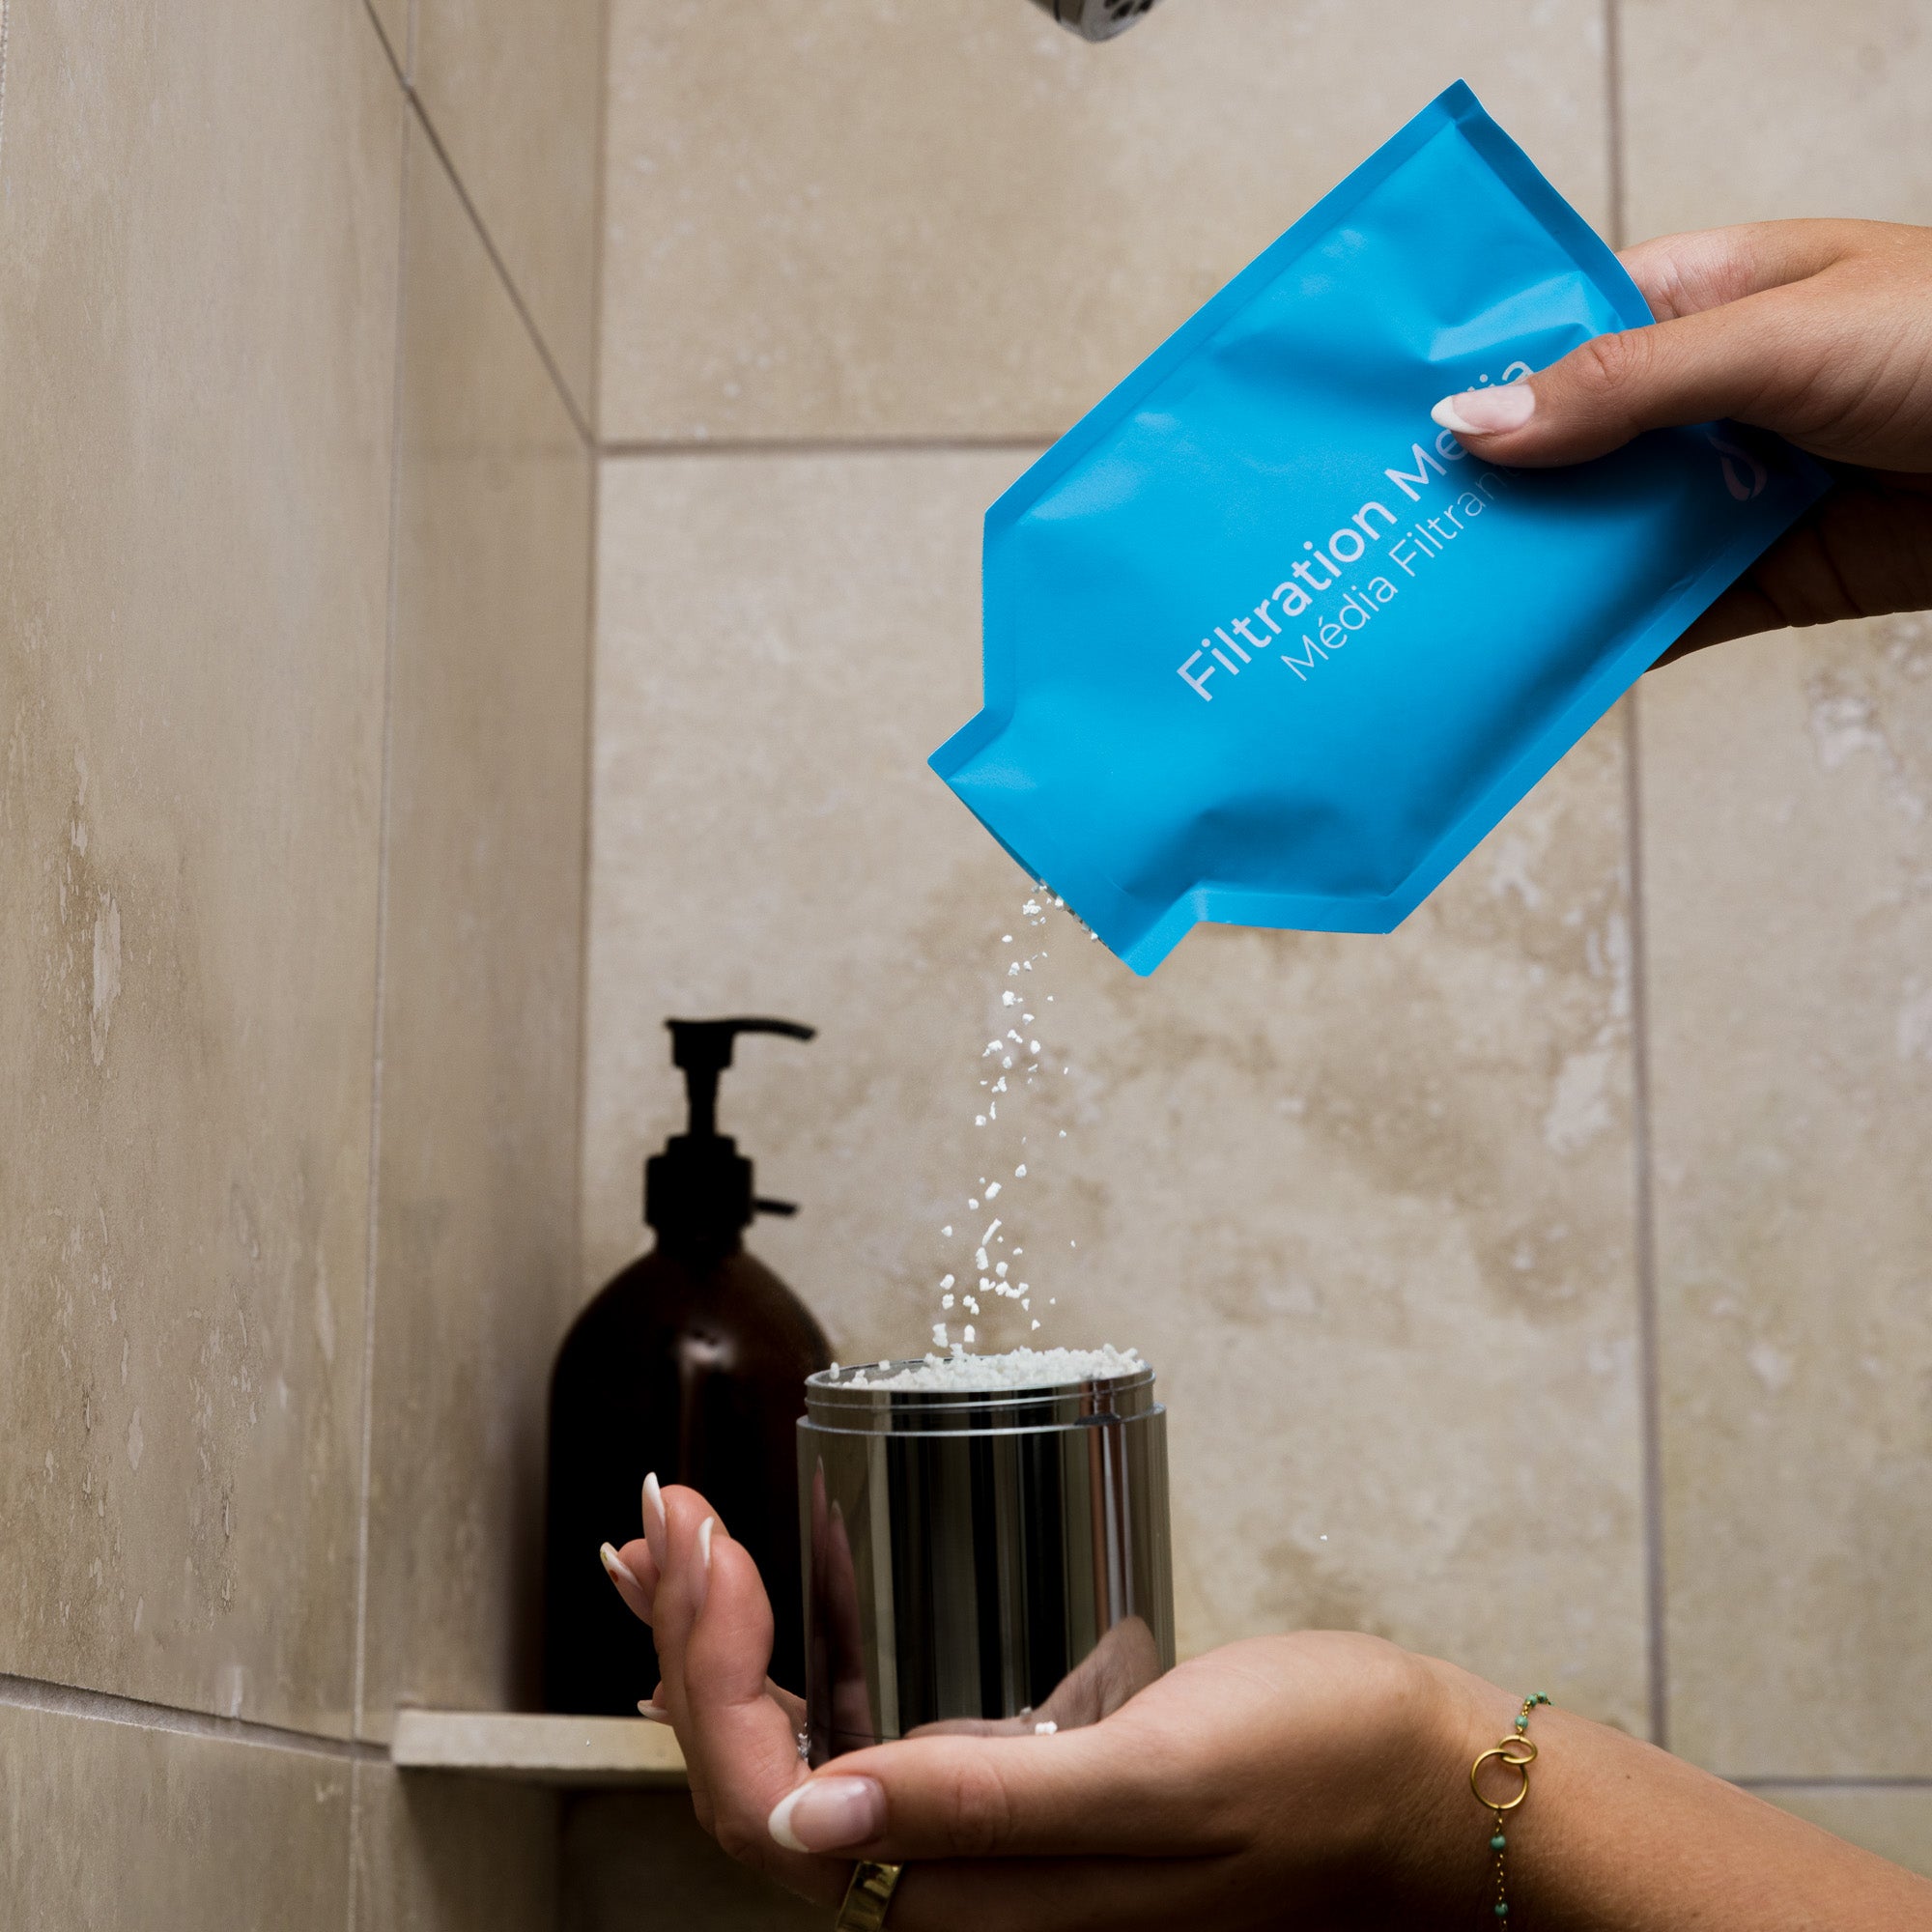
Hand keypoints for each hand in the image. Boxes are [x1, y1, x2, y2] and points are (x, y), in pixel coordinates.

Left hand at [606, 1481, 1476, 1930]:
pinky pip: (853, 1735)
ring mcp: (975, 1843)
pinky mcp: (1008, 1787)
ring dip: (718, 1643)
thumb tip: (802, 1829)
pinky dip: (787, 1655)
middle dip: (689, 1636)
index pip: (763, 1804)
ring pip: (790, 1755)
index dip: (704, 1671)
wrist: (1425, 1792)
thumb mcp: (1159, 1785)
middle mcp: (951, 1894)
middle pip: (752, 1778)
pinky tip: (762, 1603)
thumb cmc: (1318, 1778)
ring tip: (671, 1540)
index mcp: (969, 1908)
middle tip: (662, 1510)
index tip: (698, 1538)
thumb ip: (988, 1812)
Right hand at [1430, 219, 1931, 659]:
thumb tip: (1471, 423)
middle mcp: (1709, 397)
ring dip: (1537, 572)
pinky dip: (1604, 642)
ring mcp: (1734, 490)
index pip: (1562, 330)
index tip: (1390, 429)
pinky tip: (1530, 665)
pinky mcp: (1763, 579)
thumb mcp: (1772, 341)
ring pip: (1606, 535)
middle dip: (1493, 490)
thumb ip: (1620, 386)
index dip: (1481, 376)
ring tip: (1433, 606)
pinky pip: (1662, 614)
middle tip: (1387, 536)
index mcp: (1707, 298)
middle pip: (1569, 446)